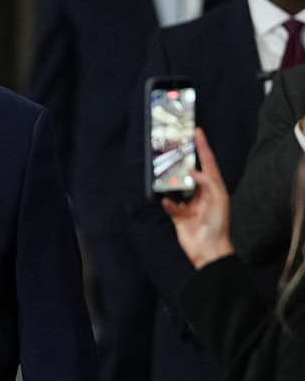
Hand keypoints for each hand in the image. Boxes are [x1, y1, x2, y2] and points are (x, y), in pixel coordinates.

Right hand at [161, 128, 234, 268]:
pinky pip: (170, 204)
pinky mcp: (178, 214)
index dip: (203, 147)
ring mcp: (189, 203)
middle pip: (190, 172)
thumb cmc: (217, 222)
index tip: (197, 131)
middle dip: (183, 161)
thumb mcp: (217, 199)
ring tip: (163, 171)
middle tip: (173, 147)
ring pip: (176, 186)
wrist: (208, 249)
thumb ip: (206, 182)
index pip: (208, 162)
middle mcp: (201, 192)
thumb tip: (190, 171)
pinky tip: (167, 202)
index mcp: (214, 187)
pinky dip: (168, 203)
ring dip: (170, 181)